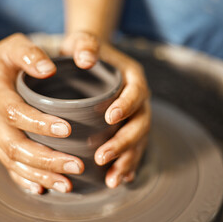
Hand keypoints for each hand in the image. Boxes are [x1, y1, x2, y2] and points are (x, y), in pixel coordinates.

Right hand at [0, 33, 84, 193]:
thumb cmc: (5, 61)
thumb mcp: (14, 46)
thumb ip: (30, 54)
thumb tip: (49, 69)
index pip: (14, 112)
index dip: (39, 123)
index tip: (68, 129)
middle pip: (15, 146)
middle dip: (46, 159)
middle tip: (76, 165)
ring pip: (13, 162)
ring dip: (41, 175)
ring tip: (67, 184)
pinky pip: (9, 167)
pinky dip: (26, 180)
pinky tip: (45, 188)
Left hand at [62, 32, 150, 187]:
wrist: (90, 60)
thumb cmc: (84, 51)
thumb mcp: (82, 41)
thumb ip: (85, 44)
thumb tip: (85, 59)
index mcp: (132, 77)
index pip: (135, 92)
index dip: (126, 106)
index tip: (110, 118)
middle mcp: (138, 99)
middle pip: (140, 123)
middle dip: (124, 142)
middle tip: (102, 156)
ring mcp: (135, 116)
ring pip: (138, 141)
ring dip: (127, 160)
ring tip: (112, 180)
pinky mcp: (127, 128)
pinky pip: (133, 148)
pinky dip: (127, 164)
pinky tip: (119, 179)